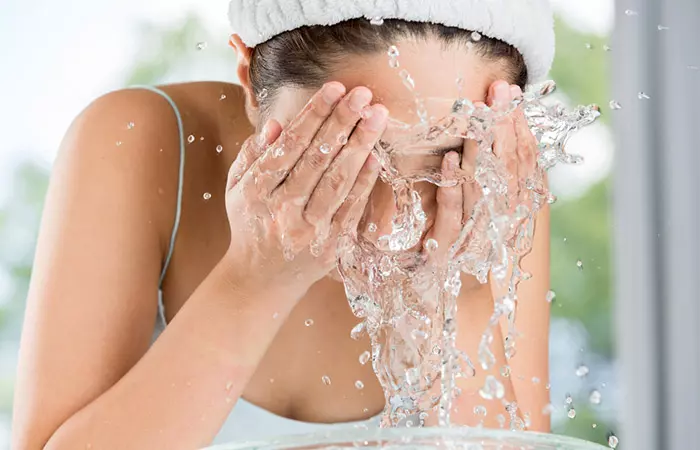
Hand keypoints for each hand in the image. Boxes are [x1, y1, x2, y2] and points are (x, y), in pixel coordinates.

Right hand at [223, 82, 388, 295]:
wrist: (261, 280)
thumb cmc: (251, 224)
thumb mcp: (238, 189)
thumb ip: (253, 155)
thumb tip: (275, 125)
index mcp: (256, 192)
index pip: (289, 146)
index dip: (313, 115)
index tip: (334, 88)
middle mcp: (282, 211)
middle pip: (317, 159)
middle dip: (342, 122)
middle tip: (363, 93)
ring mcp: (309, 232)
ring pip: (337, 181)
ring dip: (360, 145)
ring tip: (377, 115)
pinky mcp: (331, 247)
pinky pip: (351, 208)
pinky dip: (365, 181)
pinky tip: (376, 154)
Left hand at [421, 80, 537, 270]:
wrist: (445, 295)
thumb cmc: (463, 245)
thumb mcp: (479, 208)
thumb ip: (492, 178)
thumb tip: (500, 134)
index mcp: (511, 208)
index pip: (522, 162)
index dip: (518, 127)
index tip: (511, 93)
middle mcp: (500, 221)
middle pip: (508, 168)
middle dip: (505, 127)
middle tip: (500, 91)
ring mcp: (476, 235)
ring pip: (484, 187)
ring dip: (482, 149)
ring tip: (478, 115)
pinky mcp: (448, 249)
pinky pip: (454, 215)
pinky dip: (454, 186)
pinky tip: (451, 159)